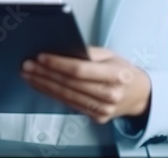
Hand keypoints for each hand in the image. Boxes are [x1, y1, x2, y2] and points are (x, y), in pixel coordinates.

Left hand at [21, 46, 150, 124]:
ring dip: (44, 85)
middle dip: (45, 74)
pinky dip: (53, 94)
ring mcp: (103, 109)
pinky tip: (42, 86)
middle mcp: (110, 95)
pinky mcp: (97, 117)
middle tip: (27, 65)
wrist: (139, 95)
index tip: (41, 57)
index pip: (80, 70)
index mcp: (115, 75)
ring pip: (67, 96)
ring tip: (29, 75)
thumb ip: (89, 53)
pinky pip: (70, 104)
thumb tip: (62, 51)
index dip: (58, 64)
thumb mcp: (111, 55)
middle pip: (70, 84)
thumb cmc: (123, 71)